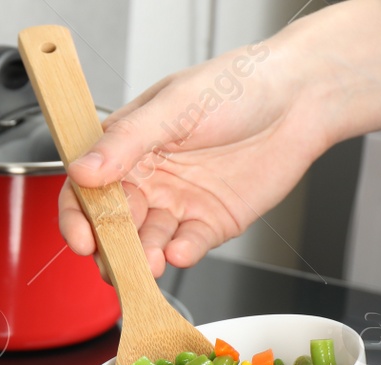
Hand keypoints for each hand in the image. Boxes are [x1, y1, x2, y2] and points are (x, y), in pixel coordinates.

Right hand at [59, 0, 380, 275]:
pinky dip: (181, 255)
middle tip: (118, 262)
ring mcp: (176, 205)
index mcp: (127, 148)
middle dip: (112, 249)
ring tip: (152, 263)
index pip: (85, 190)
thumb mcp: (176, 105)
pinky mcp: (208, 224)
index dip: (78, 217)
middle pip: (113, 227)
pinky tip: (181, 251)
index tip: (83, 239)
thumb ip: (127, 141)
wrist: (302, 98)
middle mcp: (147, 180)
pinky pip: (186, 247)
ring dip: (144, 258)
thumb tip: (83, 171)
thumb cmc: (240, 85)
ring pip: (146, 244)